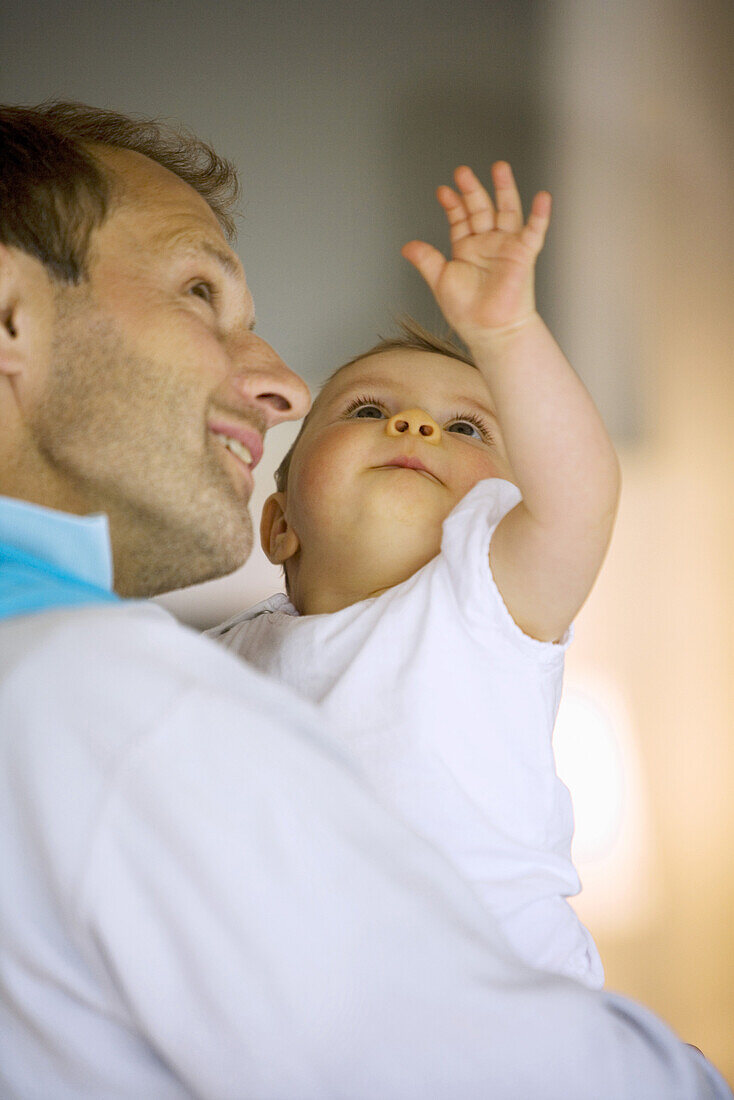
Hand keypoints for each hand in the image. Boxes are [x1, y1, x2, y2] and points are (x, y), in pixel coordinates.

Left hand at [401, 162, 550, 343]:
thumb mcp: (440, 280)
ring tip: (499, 168)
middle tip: (462, 172)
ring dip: (504, 189)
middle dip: (472, 190)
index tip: (443, 191)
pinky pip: (534, 232)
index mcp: (467, 249)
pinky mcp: (523, 256)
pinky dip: (540, 216)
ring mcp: (506, 247)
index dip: (452, 203)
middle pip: (481, 208)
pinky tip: (543, 197)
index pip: (461, 218)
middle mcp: (488, 244)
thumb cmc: (467, 311)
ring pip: (507, 211)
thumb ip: (426, 259)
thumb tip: (407, 246)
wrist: (489, 331)